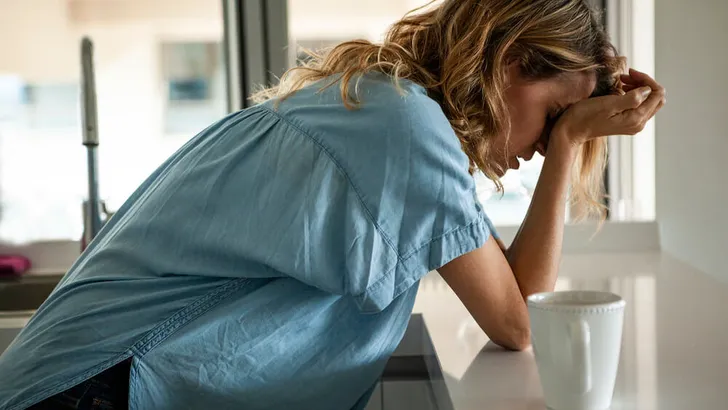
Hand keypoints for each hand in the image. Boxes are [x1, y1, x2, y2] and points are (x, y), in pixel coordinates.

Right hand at [551, 69, 665, 146]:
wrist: (571, 131)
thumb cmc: (585, 116)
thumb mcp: (608, 104)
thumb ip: (632, 98)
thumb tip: (647, 90)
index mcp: (636, 118)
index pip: (657, 94)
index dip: (646, 79)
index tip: (629, 73)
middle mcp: (638, 123)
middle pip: (655, 98)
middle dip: (645, 83)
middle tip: (626, 76)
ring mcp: (632, 124)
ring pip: (648, 101)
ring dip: (638, 87)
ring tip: (621, 81)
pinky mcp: (626, 122)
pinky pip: (639, 106)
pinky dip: (633, 94)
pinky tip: (620, 90)